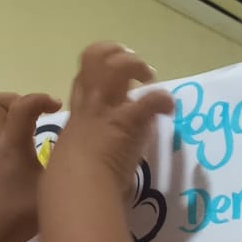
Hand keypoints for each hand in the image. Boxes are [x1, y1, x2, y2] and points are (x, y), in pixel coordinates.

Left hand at [0, 90, 61, 241]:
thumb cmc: (23, 212)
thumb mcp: (52, 185)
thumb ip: (62, 162)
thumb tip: (73, 147)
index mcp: (13, 142)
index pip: (24, 105)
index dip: (42, 99)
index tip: (56, 109)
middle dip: (12, 101)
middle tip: (30, 115)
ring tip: (9, 126)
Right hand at [47, 43, 173, 190]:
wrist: (78, 188)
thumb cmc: (72, 182)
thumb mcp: (78, 159)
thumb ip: (93, 147)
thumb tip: (113, 149)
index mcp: (77, 114)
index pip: (83, 79)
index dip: (99, 72)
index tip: (115, 81)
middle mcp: (90, 104)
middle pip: (94, 57)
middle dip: (116, 53)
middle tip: (135, 68)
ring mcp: (106, 109)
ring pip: (116, 64)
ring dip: (137, 66)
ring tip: (149, 77)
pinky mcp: (127, 119)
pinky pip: (150, 99)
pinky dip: (163, 100)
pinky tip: (169, 108)